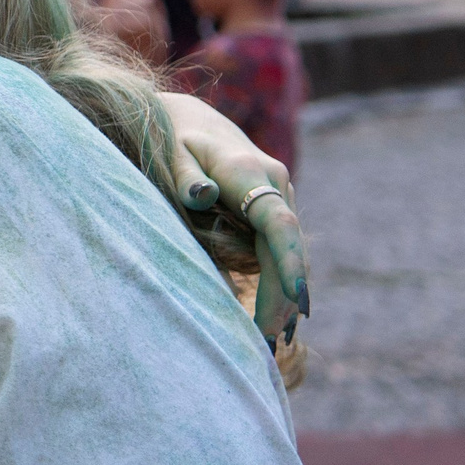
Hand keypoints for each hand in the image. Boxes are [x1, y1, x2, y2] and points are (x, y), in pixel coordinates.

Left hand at [161, 93, 308, 342]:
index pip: (278, 222)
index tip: (296, 299)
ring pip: (288, 256)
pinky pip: (281, 254)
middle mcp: (275, 185)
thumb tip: (202, 194)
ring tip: (269, 344)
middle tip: (263, 345)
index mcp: (249, 171)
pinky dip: (281, 285)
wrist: (190, 120)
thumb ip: (182, 175)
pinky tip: (276, 323)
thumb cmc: (170, 137)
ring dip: (283, 298)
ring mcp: (279, 198)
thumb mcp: (168, 152)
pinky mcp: (274, 213)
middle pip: (288, 250)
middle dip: (282, 298)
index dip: (289, 261)